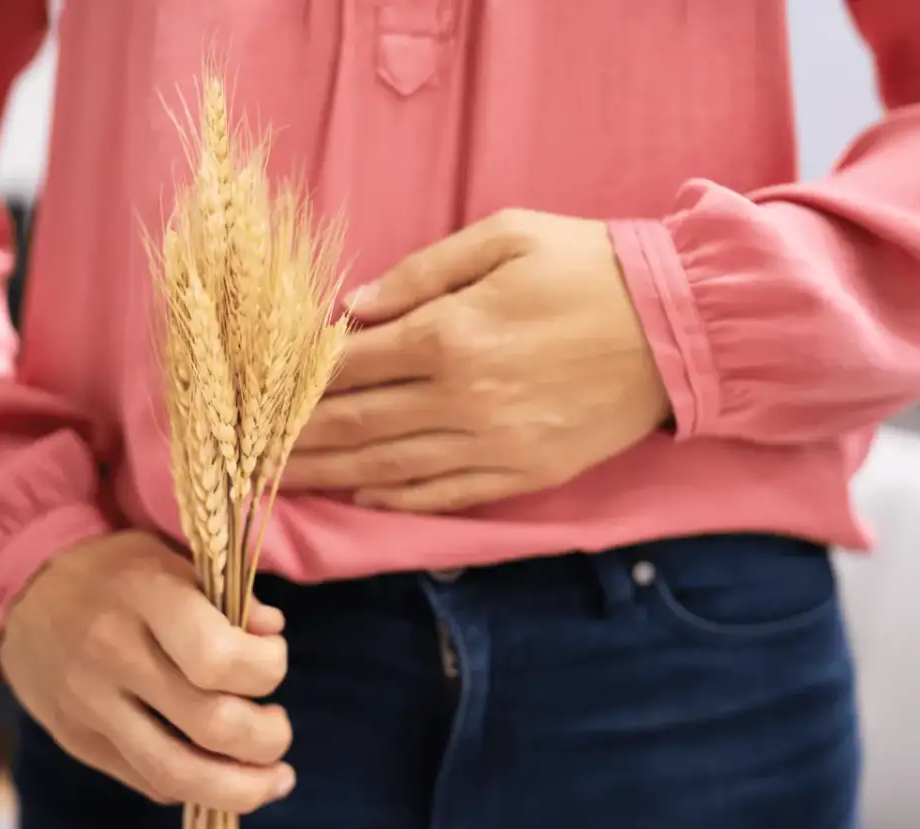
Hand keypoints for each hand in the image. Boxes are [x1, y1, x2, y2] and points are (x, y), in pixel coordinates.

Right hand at [0, 531, 293, 811]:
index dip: (266, 669)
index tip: (273, 660)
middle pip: (209, 723)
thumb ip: (228, 596)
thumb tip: (272, 631)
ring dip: (241, 788)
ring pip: (177, 772)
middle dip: (266, 738)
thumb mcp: (171, 558)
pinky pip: (147, 781)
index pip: (218, 658)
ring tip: (273, 779)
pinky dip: (196, 786)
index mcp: (146, 598)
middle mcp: (114, 656)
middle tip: (279, 728)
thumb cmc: (115, 571)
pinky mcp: (78, 741)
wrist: (22, 592)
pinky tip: (222, 775)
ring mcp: (90, 706)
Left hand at [282, 209, 669, 512]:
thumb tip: (354, 308)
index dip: (294, 380)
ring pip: (388, 468)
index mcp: (450, 334)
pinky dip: (394, 501)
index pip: (348, 365)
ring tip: (275, 483)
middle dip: (293, 437)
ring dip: (327, 476)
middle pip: (355, 424)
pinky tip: (358, 499)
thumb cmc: (589, 268)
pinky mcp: (523, 475)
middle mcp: (462, 399)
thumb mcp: (505, 236)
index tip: (254, 389)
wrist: (679, 327)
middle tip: (240, 449)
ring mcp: (493, 446)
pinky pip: (444, 497)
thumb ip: (421, 272)